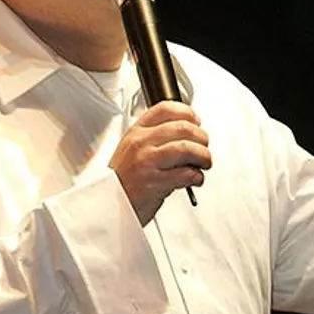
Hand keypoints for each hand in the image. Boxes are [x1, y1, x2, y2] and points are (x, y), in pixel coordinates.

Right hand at [109, 101, 210, 224]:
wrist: (108, 204)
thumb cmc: (124, 178)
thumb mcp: (132, 148)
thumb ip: (155, 137)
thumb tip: (188, 131)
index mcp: (136, 132)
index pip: (166, 109)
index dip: (188, 113)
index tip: (196, 122)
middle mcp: (141, 143)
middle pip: (183, 128)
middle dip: (202, 137)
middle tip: (204, 146)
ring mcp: (147, 162)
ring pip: (188, 148)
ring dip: (204, 156)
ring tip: (203, 163)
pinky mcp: (155, 183)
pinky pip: (187, 174)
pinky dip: (198, 176)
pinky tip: (195, 179)